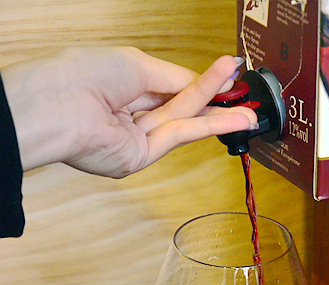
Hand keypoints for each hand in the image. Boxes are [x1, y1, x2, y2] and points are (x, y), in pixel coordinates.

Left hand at [2, 48, 256, 176]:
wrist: (60, 104)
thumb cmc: (86, 74)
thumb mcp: (138, 64)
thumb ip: (175, 78)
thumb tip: (201, 83)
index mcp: (124, 85)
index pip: (170, 86)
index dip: (201, 83)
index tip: (230, 75)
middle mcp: (130, 114)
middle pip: (181, 107)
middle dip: (215, 101)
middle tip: (245, 96)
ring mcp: (134, 138)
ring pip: (184, 123)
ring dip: (219, 116)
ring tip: (249, 112)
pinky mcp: (138, 158)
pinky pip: (177, 137)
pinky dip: (207, 126)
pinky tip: (230, 118)